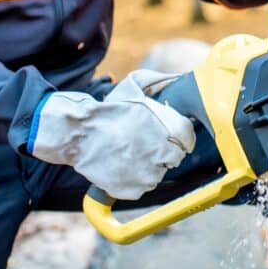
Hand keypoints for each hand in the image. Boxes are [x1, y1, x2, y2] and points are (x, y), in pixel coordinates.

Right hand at [28, 70, 195, 199]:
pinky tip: (122, 165)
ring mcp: (147, 175)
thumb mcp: (135, 88)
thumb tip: (176, 78)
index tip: (167, 136)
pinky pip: (141, 187)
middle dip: (163, 151)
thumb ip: (159, 82)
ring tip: (130, 153)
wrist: (80, 134)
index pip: (187, 140)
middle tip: (144, 144)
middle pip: (173, 158)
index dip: (176, 137)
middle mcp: (162, 155)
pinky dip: (134, 179)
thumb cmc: (109, 111)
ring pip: (157, 174)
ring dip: (149, 166)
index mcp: (168, 130)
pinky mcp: (133, 190)